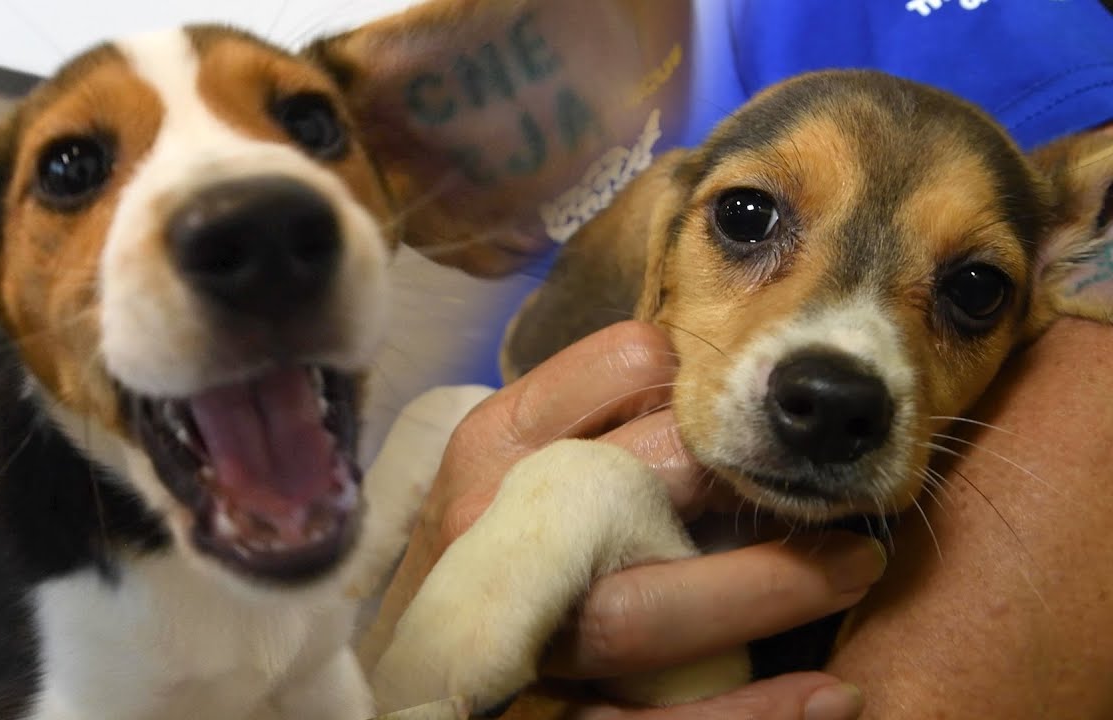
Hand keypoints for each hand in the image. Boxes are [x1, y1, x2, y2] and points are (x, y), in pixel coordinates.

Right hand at [361, 322, 883, 719]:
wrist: (403, 670)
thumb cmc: (480, 546)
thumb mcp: (513, 460)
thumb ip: (593, 416)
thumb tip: (715, 385)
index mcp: (497, 441)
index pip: (627, 365)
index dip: (706, 379)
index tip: (750, 409)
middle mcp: (496, 524)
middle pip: (642, 479)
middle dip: (750, 479)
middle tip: (835, 493)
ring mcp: (516, 627)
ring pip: (643, 613)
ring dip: (768, 590)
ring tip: (853, 568)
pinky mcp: (547, 715)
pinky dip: (747, 714)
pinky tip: (828, 696)